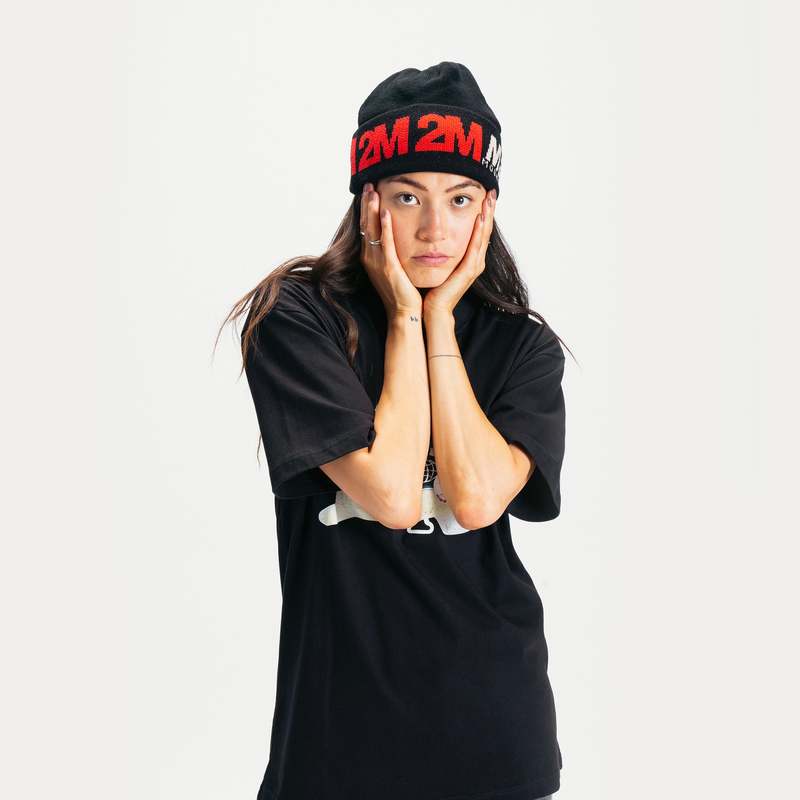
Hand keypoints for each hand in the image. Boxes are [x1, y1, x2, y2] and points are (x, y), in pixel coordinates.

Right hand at [359, 182, 422, 316]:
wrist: (404, 313)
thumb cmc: (402, 292)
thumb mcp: (394, 268)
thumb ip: (392, 252)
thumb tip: (396, 238)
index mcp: (371, 257)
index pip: (366, 228)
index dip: (366, 209)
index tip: (369, 192)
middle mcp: (370, 258)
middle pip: (365, 225)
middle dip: (367, 204)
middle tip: (368, 184)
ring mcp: (377, 263)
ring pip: (372, 231)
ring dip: (372, 210)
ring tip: (372, 191)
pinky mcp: (388, 267)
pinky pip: (385, 243)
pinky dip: (385, 227)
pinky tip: (386, 212)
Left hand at [422, 188, 495, 319]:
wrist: (434, 309)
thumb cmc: (434, 288)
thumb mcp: (440, 264)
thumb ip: (443, 250)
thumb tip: (437, 235)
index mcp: (470, 259)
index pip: (479, 232)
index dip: (484, 214)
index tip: (484, 196)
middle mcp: (476, 261)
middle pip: (485, 231)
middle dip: (489, 211)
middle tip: (491, 192)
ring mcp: (474, 266)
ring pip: (484, 236)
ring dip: (487, 216)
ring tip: (490, 200)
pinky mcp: (469, 271)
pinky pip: (475, 247)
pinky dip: (479, 232)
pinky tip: (480, 218)